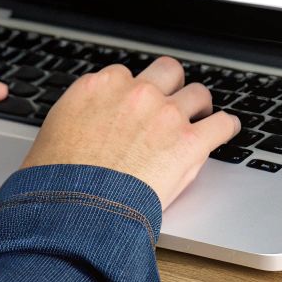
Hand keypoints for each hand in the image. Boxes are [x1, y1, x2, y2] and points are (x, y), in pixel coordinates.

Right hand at [25, 56, 239, 209]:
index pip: (125, 76)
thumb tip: (86, 125)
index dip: (133, 92)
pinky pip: (221, 124)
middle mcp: (134, 93)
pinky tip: (226, 130)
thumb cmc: (56, 184)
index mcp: (98, 88)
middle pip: (166, 71)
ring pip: (196, 93)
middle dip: (170, 85)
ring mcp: (164, 114)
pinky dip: (226, 127)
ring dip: (199, 105)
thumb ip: (79, 118)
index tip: (137, 103)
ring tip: (202, 116)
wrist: (75, 210)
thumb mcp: (54, 136)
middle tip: (173, 102)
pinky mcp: (188, 141)